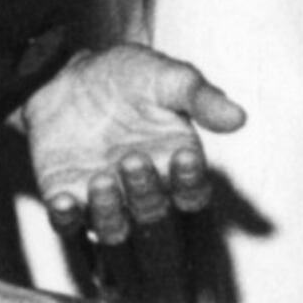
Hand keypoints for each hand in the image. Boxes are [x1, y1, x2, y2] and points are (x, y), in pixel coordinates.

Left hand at [20, 42, 245, 248]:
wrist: (68, 74)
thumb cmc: (128, 77)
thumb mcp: (167, 76)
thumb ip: (201, 97)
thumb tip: (239, 117)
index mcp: (176, 168)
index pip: (193, 194)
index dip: (190, 182)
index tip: (184, 156)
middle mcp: (144, 191)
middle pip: (153, 213)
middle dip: (145, 191)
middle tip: (132, 158)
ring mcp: (104, 199)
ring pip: (113, 228)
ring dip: (109, 212)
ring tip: (101, 180)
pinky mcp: (65, 198)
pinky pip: (66, 224)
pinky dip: (65, 218)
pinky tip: (63, 201)